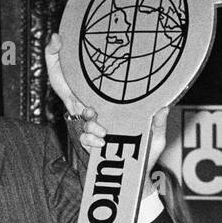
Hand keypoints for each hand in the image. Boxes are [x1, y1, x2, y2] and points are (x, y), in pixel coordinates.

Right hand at [48, 37, 169, 177]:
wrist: (138, 181)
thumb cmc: (146, 155)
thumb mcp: (155, 135)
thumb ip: (157, 122)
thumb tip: (164, 106)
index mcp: (109, 101)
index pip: (88, 80)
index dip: (67, 61)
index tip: (57, 40)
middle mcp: (96, 110)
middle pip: (71, 92)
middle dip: (73, 92)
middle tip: (91, 110)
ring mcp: (91, 126)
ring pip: (80, 118)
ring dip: (90, 126)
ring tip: (103, 133)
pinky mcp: (89, 144)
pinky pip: (83, 137)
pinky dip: (91, 140)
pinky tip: (102, 144)